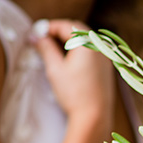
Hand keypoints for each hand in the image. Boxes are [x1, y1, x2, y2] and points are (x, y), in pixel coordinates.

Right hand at [32, 19, 113, 135]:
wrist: (94, 117)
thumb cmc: (75, 95)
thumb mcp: (55, 69)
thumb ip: (45, 48)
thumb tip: (37, 37)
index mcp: (88, 44)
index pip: (65, 25)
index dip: (48, 27)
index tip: (35, 33)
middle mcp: (100, 48)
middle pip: (77, 30)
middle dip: (58, 32)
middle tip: (42, 39)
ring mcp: (105, 59)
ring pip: (85, 41)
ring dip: (68, 40)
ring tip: (51, 49)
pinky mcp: (106, 69)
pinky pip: (91, 51)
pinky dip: (78, 50)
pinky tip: (66, 59)